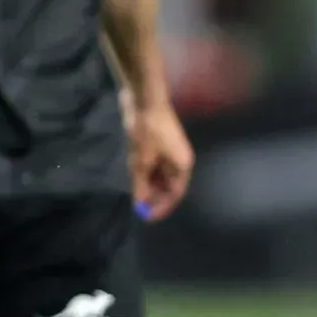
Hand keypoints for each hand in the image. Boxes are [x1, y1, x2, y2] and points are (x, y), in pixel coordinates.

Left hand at [127, 97, 193, 220]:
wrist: (144, 99)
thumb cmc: (147, 131)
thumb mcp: (141, 162)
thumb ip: (141, 185)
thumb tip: (141, 203)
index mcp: (182, 165)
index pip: (176, 194)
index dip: (162, 207)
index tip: (147, 216)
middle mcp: (179, 159)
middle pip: (170, 185)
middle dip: (155, 197)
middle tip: (139, 205)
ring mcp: (170, 150)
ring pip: (161, 175)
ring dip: (149, 185)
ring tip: (135, 192)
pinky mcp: (160, 143)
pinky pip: (155, 164)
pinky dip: (147, 173)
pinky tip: (134, 175)